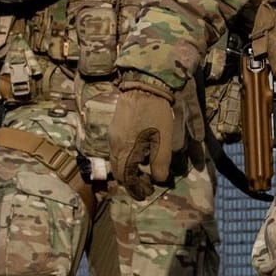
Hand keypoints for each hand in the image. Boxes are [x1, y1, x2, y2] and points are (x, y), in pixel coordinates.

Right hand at [110, 78, 182, 198]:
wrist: (145, 86)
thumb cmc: (157, 114)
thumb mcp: (163, 142)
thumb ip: (160, 164)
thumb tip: (158, 180)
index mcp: (125, 151)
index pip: (125, 178)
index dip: (135, 187)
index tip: (147, 190)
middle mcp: (114, 145)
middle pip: (118, 170)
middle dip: (130, 179)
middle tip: (144, 181)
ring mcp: (112, 134)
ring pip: (116, 158)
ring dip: (127, 167)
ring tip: (142, 166)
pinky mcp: (114, 125)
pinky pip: (116, 147)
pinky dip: (125, 155)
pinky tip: (138, 150)